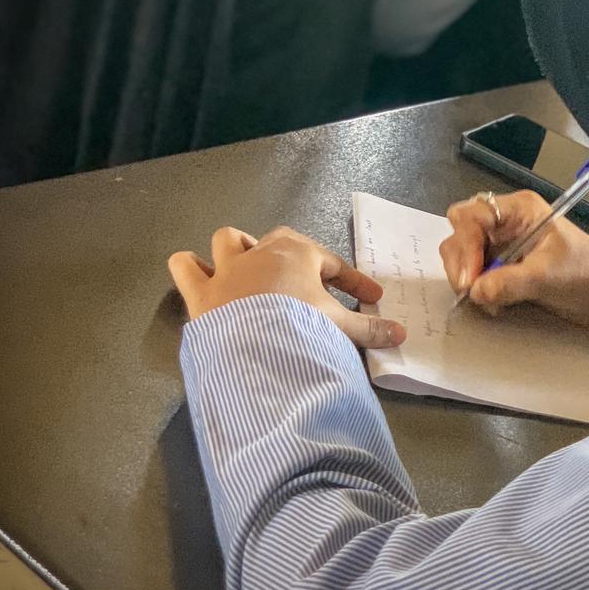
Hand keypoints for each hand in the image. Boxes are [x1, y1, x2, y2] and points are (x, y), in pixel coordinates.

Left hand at [168, 226, 406, 349]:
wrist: (257, 348)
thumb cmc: (302, 327)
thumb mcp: (341, 328)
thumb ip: (370, 329)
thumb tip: (402, 335)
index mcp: (298, 255)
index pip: (333, 263)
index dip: (354, 281)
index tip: (372, 298)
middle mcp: (261, 252)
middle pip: (282, 241)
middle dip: (298, 256)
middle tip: (312, 282)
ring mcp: (227, 269)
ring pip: (228, 240)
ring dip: (238, 249)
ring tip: (249, 266)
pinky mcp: (200, 291)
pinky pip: (186, 268)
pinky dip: (191, 269)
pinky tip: (199, 276)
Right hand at [440, 190, 588, 332]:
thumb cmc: (587, 274)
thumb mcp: (548, 277)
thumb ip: (508, 283)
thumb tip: (475, 292)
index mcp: (519, 210)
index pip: (472, 216)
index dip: (465, 246)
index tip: (471, 278)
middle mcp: (506, 223)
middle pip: (460, 233)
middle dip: (461, 263)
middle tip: (471, 291)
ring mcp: (502, 245)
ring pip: (463, 255)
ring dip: (468, 279)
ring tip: (488, 300)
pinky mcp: (503, 266)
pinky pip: (475, 274)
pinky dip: (477, 290)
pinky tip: (494, 303)